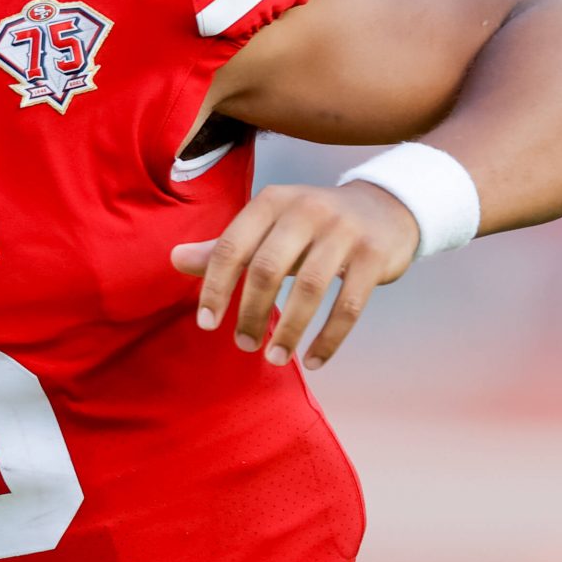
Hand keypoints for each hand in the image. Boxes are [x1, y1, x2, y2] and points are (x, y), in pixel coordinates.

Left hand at [172, 183, 418, 370]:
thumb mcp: (268, 225)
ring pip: (309, 290)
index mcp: (272, 201)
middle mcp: (307, 210)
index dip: (214, 288)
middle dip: (250, 313)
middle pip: (267, 269)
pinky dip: (329, 339)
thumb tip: (174, 259)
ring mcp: (344, 232)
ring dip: (289, 331)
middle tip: (242, 345)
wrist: (387, 207)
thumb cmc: (313, 224)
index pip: (231, 246)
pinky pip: (349, 306)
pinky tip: (314, 360)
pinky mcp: (375, 255)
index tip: (207, 324)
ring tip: (275, 359)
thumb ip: (225, 246)